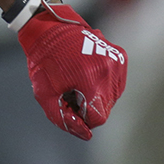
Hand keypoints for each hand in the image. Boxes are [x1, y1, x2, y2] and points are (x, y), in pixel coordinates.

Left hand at [18, 4, 126, 139]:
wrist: (48, 28)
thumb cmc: (44, 61)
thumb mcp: (44, 93)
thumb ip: (62, 117)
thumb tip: (85, 135)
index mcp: (91, 79)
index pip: (97, 118)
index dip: (81, 118)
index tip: (68, 106)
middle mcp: (110, 70)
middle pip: (105, 108)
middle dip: (88, 107)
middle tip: (69, 92)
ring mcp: (117, 62)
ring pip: (112, 96)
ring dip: (96, 96)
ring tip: (77, 81)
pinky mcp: (120, 55)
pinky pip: (116, 82)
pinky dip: (103, 83)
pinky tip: (86, 73)